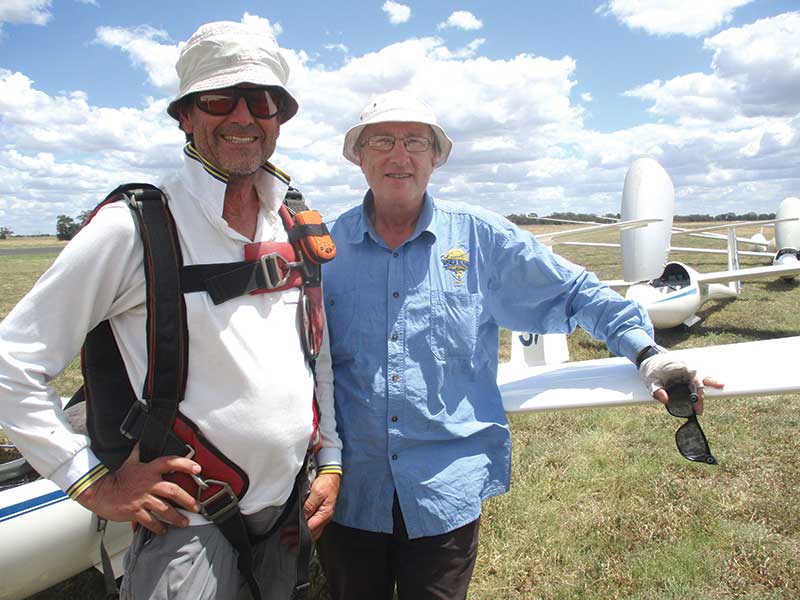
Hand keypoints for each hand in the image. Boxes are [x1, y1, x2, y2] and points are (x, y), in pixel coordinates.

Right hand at [76, 444, 200, 534]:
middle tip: (196, 507)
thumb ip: (137, 453)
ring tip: (184, 522)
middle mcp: (148, 484)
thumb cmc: (116, 477)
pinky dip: (158, 527)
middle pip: (173, 491)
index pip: (170, 462)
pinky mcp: (135, 512)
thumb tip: (139, 442)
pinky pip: (151, 522)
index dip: (185, 464)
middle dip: (187, 500)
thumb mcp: (129, 462)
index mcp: (149, 470)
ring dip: (177, 517)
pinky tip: (163, 531)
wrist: (99, 491)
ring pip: (165, 509)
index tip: (198, 469)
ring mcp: (142, 499)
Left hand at [280, 471, 340, 548]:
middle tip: (286, 540)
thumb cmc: (326, 483)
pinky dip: (306, 533)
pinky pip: (314, 527)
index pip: (310, 527)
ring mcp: (323, 517)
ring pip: (312, 532)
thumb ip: (310, 505)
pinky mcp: (320, 514)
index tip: (288, 533)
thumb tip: (303, 517)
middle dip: (298, 538)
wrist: (331, 476)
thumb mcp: (317, 493)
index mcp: (324, 514)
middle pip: (311, 533)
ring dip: (301, 537)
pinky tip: (300, 534)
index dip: (298, 532)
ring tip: (290, 541)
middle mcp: (324, 517)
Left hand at [639, 353, 724, 414]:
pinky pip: (696, 381)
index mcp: (681, 369)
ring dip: (709, 385)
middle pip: (700, 383)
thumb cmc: (651, 370)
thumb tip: (665, 400)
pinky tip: (715, 385)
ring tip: (721, 386)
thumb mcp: (651, 381)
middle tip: (699, 411)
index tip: (696, 407)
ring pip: (701, 380)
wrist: (649, 359)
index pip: (695, 382)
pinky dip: (704, 384)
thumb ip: (657, 390)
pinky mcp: (685, 376)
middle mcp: (687, 370)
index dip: (697, 395)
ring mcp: (687, 373)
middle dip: (701, 397)